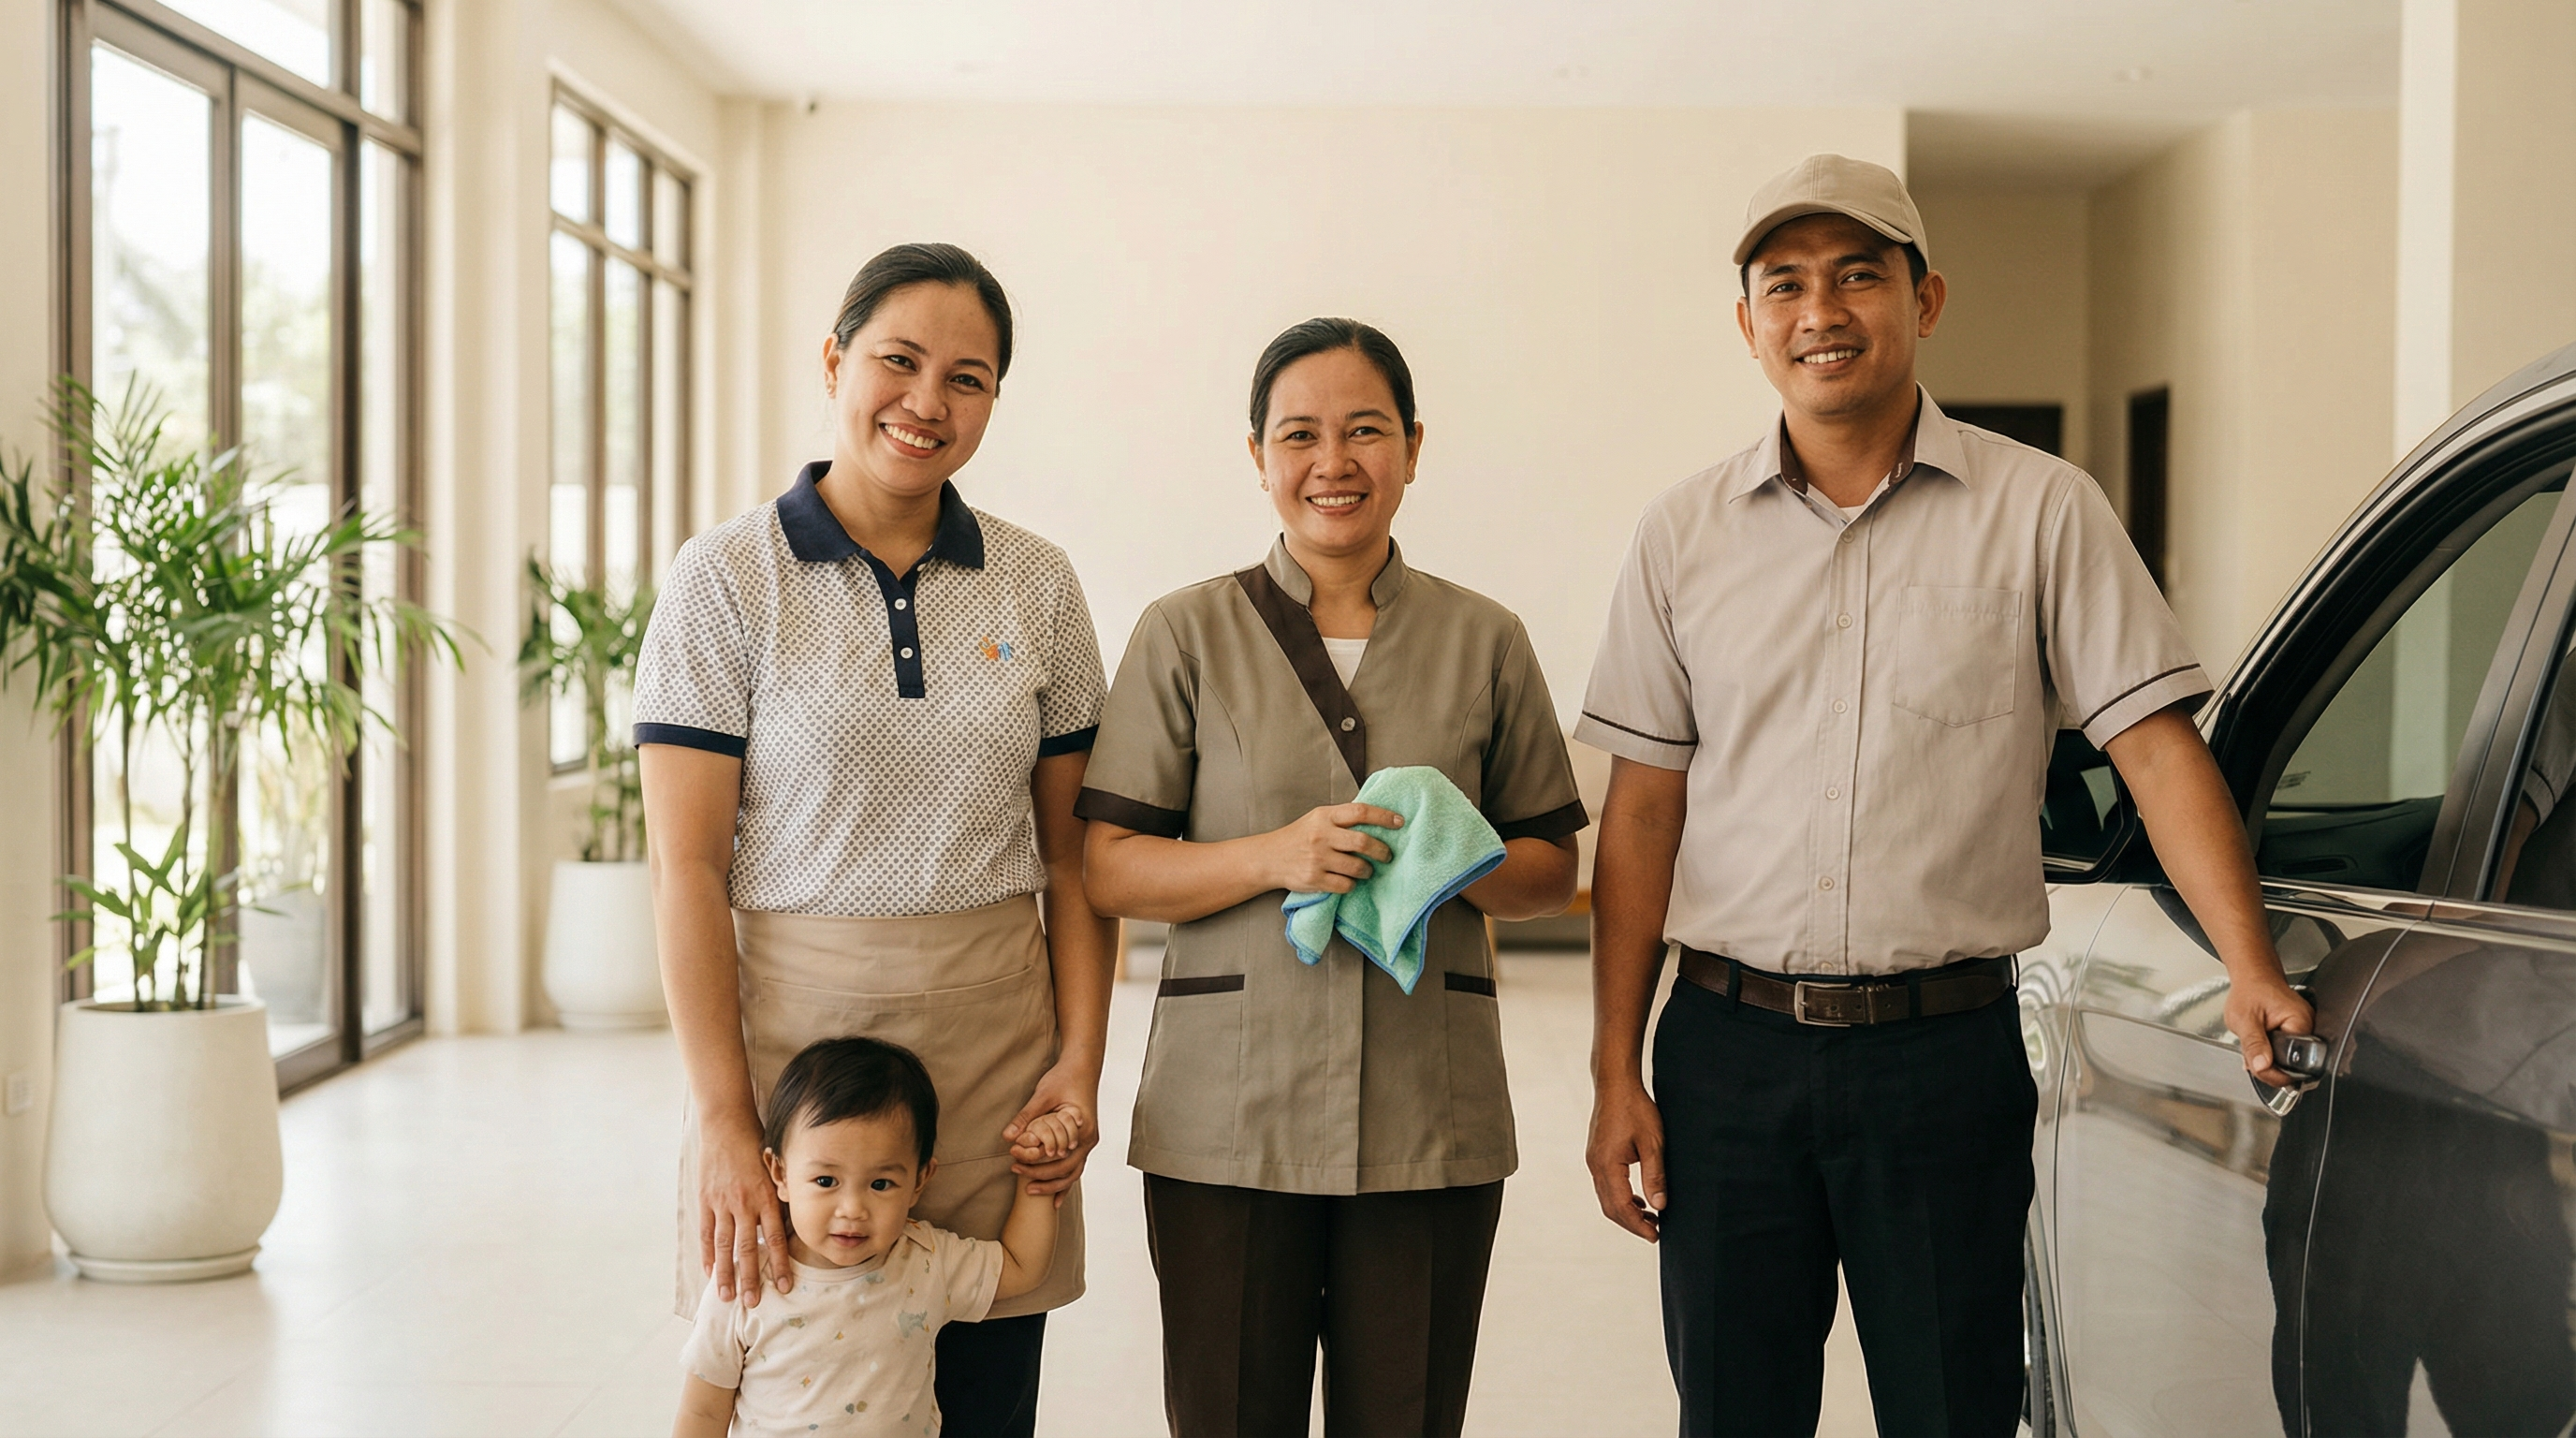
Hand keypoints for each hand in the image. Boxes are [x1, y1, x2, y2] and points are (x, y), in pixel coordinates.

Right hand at [697, 1114, 787, 1304]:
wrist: (727, 1124)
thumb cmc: (757, 1145)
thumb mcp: (775, 1169)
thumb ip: (779, 1195)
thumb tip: (789, 1222)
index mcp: (766, 1197)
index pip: (775, 1238)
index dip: (779, 1264)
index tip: (784, 1286)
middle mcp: (744, 1203)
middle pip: (747, 1248)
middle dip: (750, 1278)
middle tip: (753, 1302)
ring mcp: (722, 1203)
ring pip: (724, 1245)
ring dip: (726, 1273)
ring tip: (727, 1296)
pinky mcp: (706, 1199)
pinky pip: (707, 1231)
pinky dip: (708, 1253)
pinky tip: (709, 1271)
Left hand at [1002, 1062, 1100, 1195]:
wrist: (1082, 1066)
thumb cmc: (1064, 1078)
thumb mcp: (1042, 1096)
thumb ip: (1026, 1117)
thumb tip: (1007, 1137)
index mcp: (1082, 1129)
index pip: (1059, 1157)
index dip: (1037, 1165)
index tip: (1015, 1165)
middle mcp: (1089, 1139)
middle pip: (1068, 1170)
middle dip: (1043, 1179)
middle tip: (1020, 1180)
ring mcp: (1088, 1141)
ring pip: (1074, 1172)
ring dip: (1054, 1184)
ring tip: (1031, 1190)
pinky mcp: (1083, 1140)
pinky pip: (1075, 1166)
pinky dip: (1064, 1181)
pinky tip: (1055, 1197)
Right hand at [1262, 803, 1402, 892]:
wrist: (1269, 857)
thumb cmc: (1299, 837)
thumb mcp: (1317, 819)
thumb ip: (1342, 819)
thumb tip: (1378, 820)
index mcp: (1325, 816)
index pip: (1360, 811)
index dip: (1383, 816)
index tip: (1400, 822)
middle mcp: (1321, 836)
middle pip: (1363, 842)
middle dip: (1382, 851)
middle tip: (1387, 855)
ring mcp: (1317, 859)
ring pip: (1357, 867)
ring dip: (1368, 871)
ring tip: (1367, 870)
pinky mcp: (1314, 879)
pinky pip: (1345, 885)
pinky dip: (1352, 884)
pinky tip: (1350, 881)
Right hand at [1586, 1080, 1665, 1241]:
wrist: (1616, 1084)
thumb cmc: (1635, 1108)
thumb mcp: (1652, 1143)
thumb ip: (1655, 1176)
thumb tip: (1659, 1205)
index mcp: (1607, 1165)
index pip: (1621, 1206)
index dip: (1638, 1225)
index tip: (1655, 1236)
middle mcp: (1595, 1165)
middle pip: (1610, 1208)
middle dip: (1632, 1223)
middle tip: (1654, 1232)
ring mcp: (1594, 1160)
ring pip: (1606, 1198)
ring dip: (1626, 1212)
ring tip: (1650, 1218)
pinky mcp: (1597, 1155)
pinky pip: (1606, 1185)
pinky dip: (1621, 1198)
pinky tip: (1638, 1198)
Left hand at [2225, 969, 2313, 1087]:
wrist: (2253, 977)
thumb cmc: (2250, 991)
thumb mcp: (2244, 1019)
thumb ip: (2253, 1044)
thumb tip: (2262, 1066)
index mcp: (2300, 1023)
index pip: (2293, 1063)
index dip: (2272, 1070)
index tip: (2256, 1065)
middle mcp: (2307, 1028)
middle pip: (2290, 1065)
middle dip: (2267, 1065)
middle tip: (2251, 1052)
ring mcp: (2303, 1030)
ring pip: (2286, 1061)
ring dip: (2266, 1058)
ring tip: (2256, 1042)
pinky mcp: (2296, 1032)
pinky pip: (2284, 1052)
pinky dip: (2269, 1052)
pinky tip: (2261, 1043)